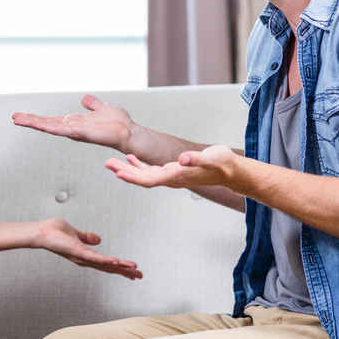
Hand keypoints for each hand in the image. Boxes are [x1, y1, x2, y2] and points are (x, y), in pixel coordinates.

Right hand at [12, 94, 135, 150]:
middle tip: (14, 117)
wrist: (129, 133)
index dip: (38, 118)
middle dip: (31, 121)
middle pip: (48, 124)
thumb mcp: (102, 109)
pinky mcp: (83, 133)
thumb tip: (85, 99)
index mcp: (75, 123)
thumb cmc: (118, 124)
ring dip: (35, 123)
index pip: (52, 120)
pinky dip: (52, 127)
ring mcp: (76, 132)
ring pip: (51, 127)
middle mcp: (73, 128)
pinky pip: (64, 130)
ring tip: (19, 119)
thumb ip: (93, 105)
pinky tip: (41, 124)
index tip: (23, 116)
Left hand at [34, 218, 142, 279]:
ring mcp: (82, 257)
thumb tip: (98, 239)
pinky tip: (116, 262)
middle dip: (125, 272)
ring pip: (105, 264)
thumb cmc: (54, 233)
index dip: (121, 267)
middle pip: (109, 267)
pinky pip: (94, 257)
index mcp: (86, 255)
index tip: (134, 272)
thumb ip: (86, 237)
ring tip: (134, 269)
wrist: (41, 232)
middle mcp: (85, 259)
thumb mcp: (75, 233)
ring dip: (120, 267)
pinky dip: (105, 260)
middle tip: (140, 276)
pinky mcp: (77, 252)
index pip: (108, 263)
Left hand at [104, 145, 236, 188]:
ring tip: (111, 163)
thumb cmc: (223, 164)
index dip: (133, 177)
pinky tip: (130, 158)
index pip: (150, 180)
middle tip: (107, 164)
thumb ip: (197, 159)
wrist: (231, 171)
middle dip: (124, 172)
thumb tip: (183, 158)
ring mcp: (171, 176)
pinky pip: (152, 170)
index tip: (118, 173)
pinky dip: (139, 164)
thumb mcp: (212, 158)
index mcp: (177, 176)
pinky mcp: (173, 171)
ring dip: (128, 169)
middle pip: (142, 179)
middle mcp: (171, 178)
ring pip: (144, 174)